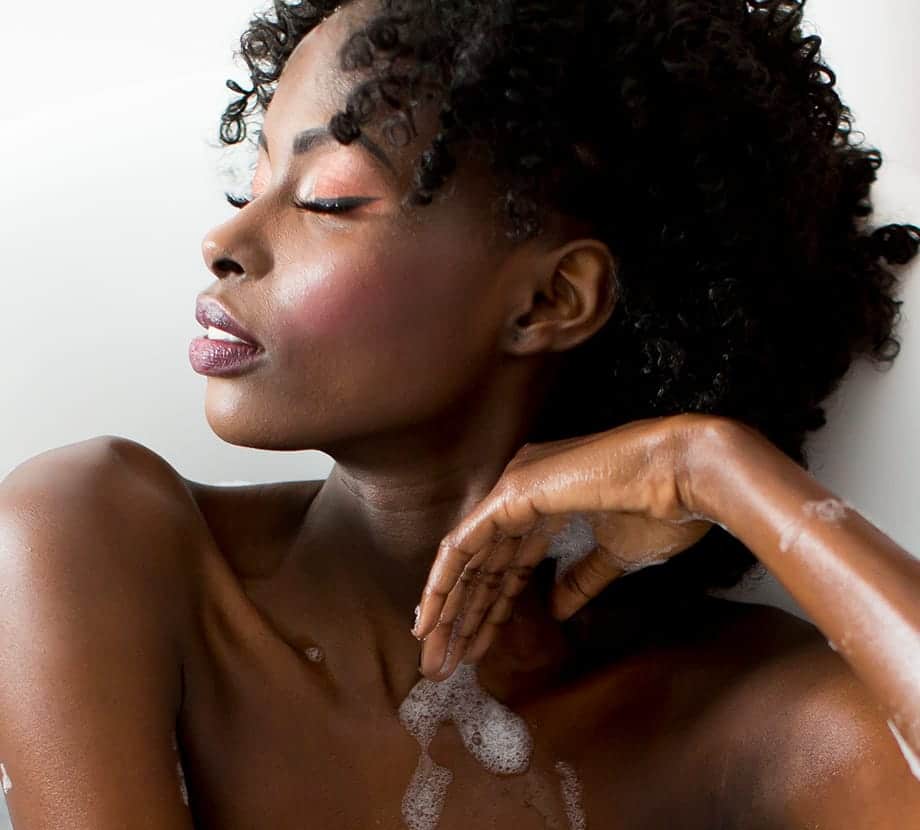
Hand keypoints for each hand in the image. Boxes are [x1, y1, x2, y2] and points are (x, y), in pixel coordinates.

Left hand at [412, 413, 722, 679]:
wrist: (684, 474)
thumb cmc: (663, 509)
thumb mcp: (616, 555)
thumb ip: (580, 579)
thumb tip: (557, 608)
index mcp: (548, 504)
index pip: (507, 565)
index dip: (490, 609)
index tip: (476, 649)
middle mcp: (522, 493)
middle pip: (482, 567)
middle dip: (463, 618)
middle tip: (442, 664)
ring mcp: (514, 489)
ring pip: (468, 559)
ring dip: (449, 609)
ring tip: (434, 656)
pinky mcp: (511, 493)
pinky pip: (465, 543)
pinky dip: (446, 580)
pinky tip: (433, 616)